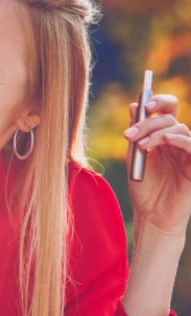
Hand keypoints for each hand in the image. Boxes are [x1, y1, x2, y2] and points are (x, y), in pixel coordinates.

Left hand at [124, 93, 190, 235]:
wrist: (151, 214)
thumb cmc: (143, 187)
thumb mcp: (135, 156)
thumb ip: (136, 132)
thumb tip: (135, 105)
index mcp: (161, 136)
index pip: (167, 109)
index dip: (159, 101)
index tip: (144, 105)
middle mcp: (176, 141)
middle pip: (170, 118)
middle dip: (149, 122)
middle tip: (130, 134)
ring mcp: (187, 152)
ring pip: (180, 129)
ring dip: (158, 133)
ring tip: (141, 146)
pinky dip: (181, 140)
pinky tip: (167, 140)